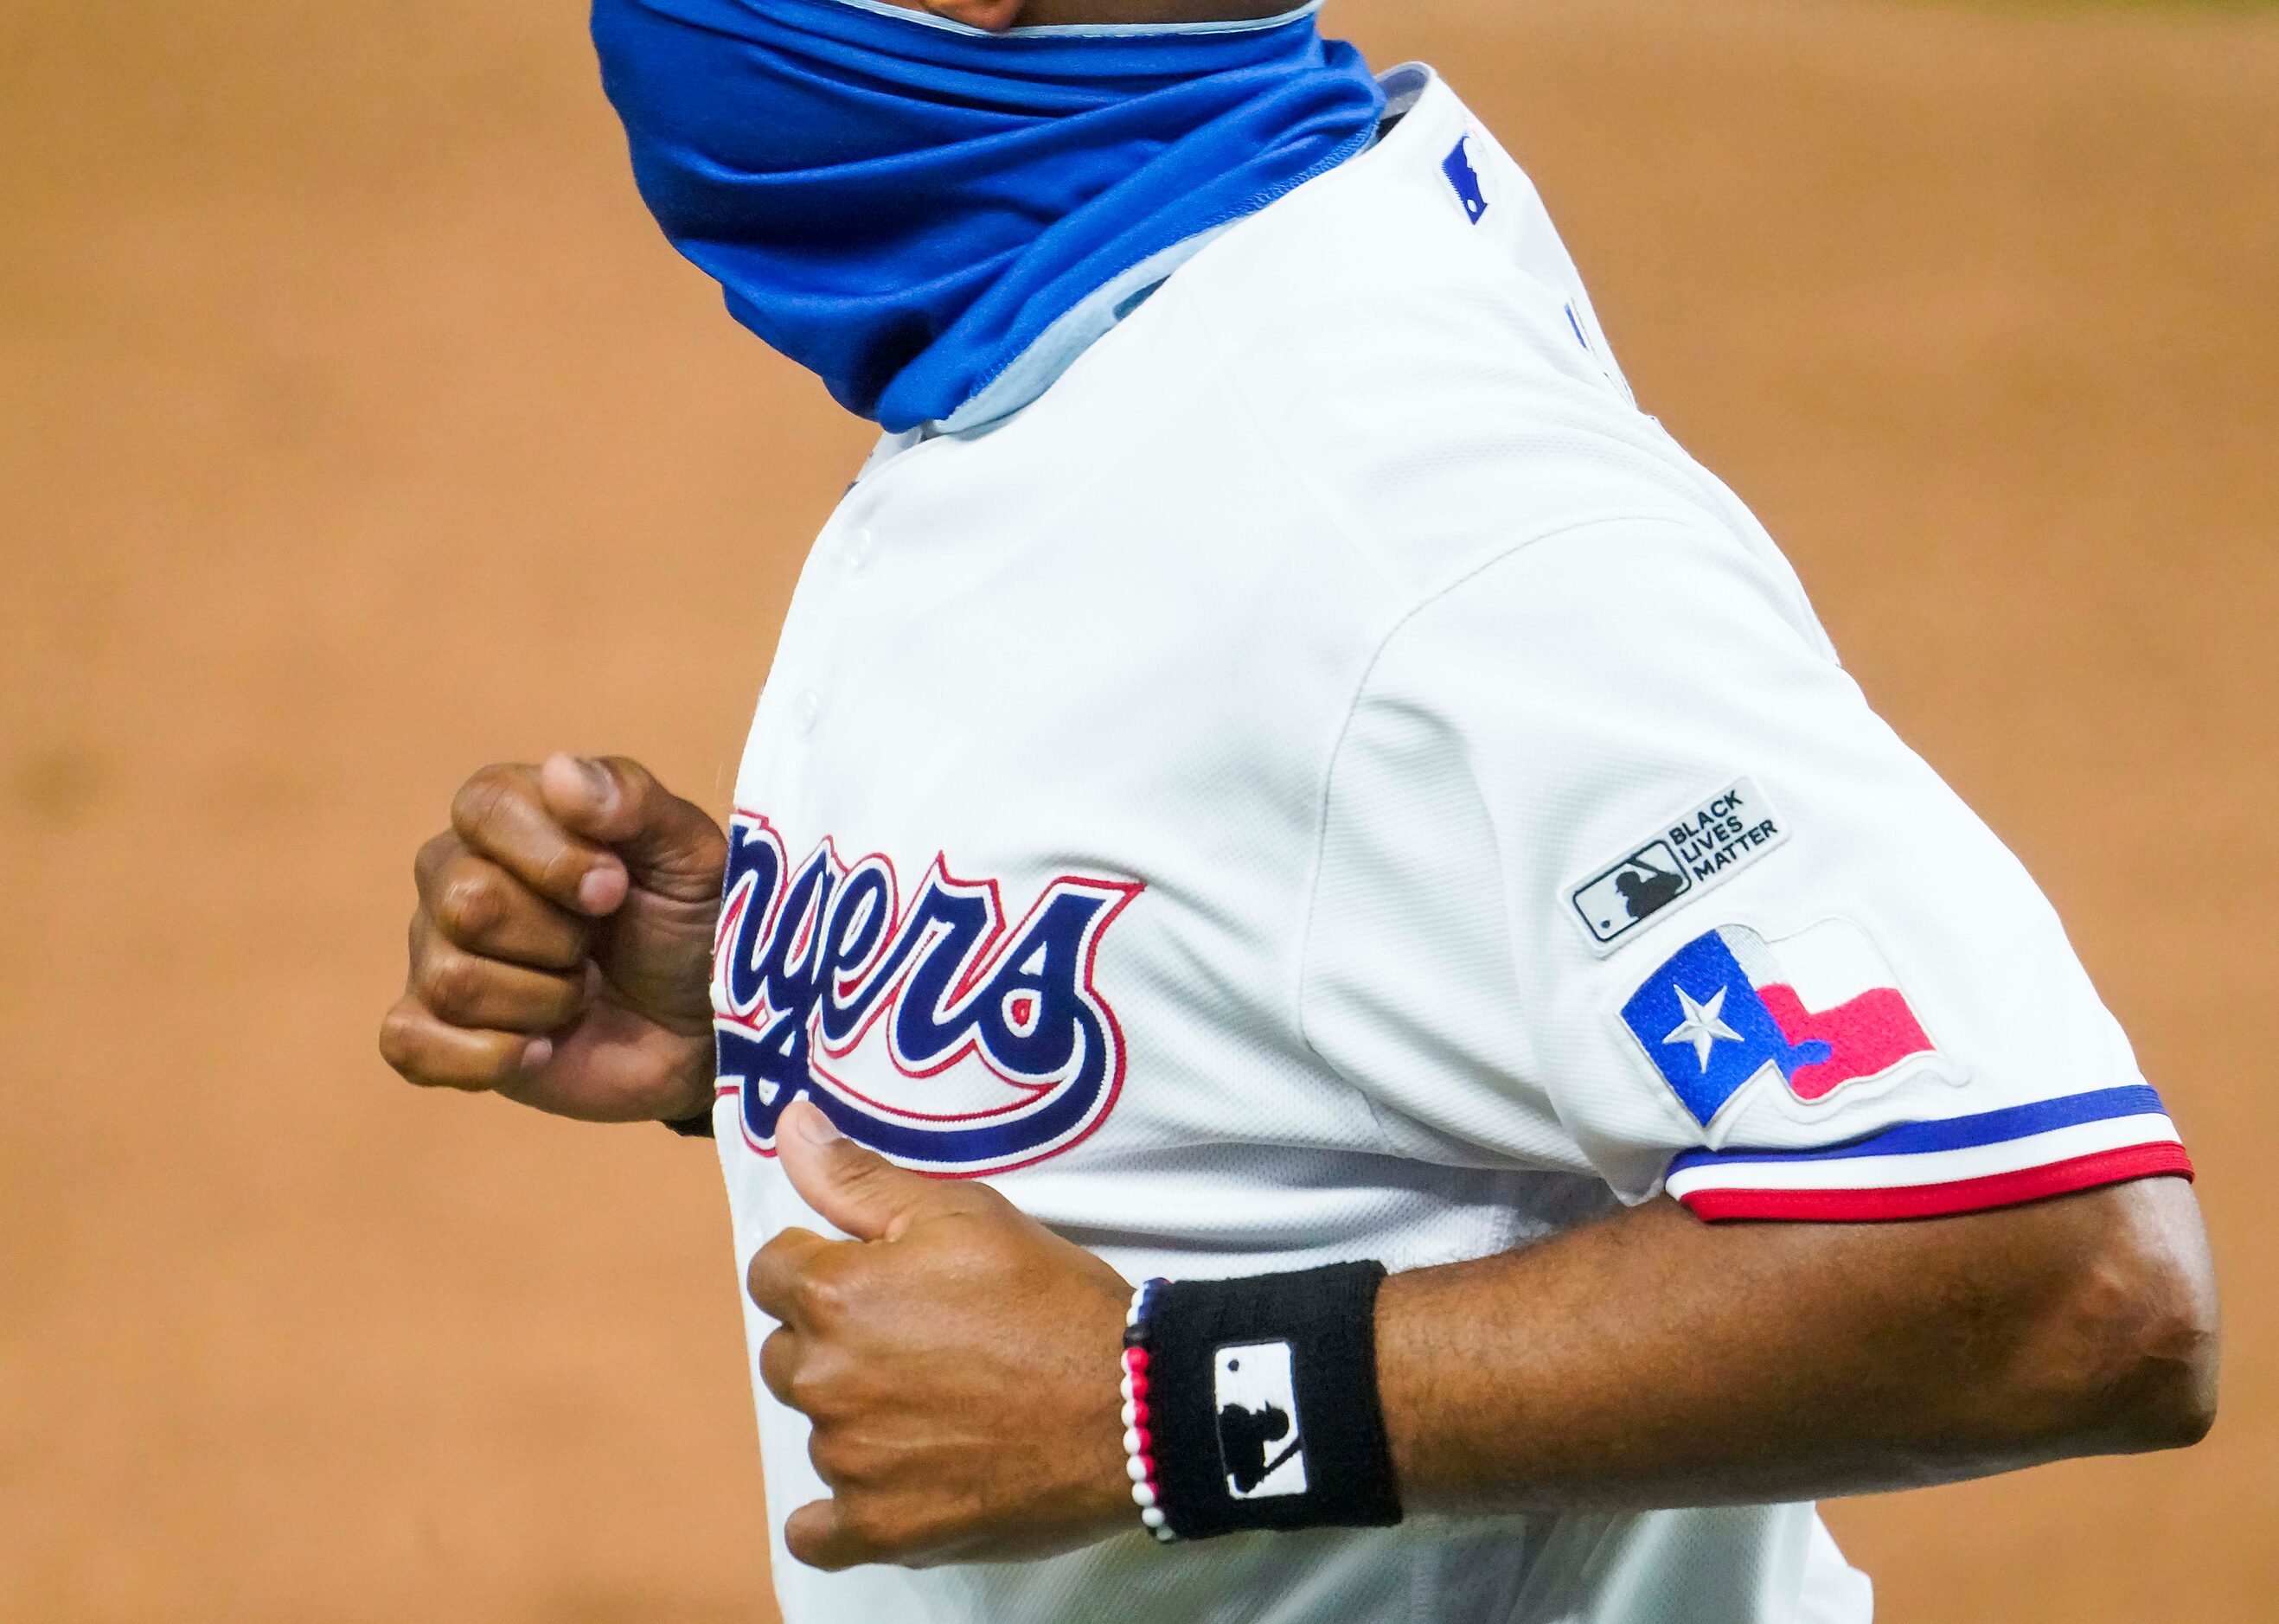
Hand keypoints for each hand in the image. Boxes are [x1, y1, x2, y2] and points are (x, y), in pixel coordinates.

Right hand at [379, 754, 726, 1122]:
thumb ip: (632, 800)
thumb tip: (558, 770)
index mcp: (509, 817)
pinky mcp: (438, 1037)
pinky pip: (409, 1044)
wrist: (705, 1028)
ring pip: (453, 979)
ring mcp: (438, 957)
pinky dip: (486, 1056)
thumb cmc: (690, 925)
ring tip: (581, 993)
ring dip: (544, 999)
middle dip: (558, 937)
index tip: (616, 890)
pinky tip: (541, 1049)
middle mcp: (455, 879)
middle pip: (464, 901)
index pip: (483, 809)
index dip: (554, 857)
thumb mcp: (689, 854)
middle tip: (597, 945)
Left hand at [749, 1101, 1136, 1569]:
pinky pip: (817, 1532)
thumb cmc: (1050, 1297)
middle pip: (788, 1353)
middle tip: (918, 1339)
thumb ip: (859, 1177)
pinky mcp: (881, 1529)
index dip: (824, 1266)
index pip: (773, 1272)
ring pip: (817, 1429)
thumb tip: (788, 1123)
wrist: (1129, 1402)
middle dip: (834, 1341)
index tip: (882, 1277)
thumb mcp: (963, 1212)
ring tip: (936, 1403)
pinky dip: (841, 1512)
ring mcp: (850, 1461)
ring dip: (855, 1417)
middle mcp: (825, 1380)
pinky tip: (884, 1485)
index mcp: (835, 1296)